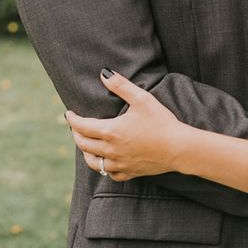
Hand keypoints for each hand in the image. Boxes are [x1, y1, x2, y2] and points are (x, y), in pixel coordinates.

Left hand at [65, 70, 181, 180]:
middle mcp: (111, 150)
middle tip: (74, 127)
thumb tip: (104, 74)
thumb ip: (121, 85)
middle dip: (76, 134)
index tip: (68, 114)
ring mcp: (119, 163)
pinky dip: (104, 167)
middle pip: (84, 144)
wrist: (178, 148)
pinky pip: (110, 173)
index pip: (82, 126)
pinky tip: (106, 162)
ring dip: (86, 152)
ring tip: (85, 145)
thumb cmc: (161, 122)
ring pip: (93, 162)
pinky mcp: (130, 172)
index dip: (72, 119)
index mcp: (111, 131)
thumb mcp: (141, 98)